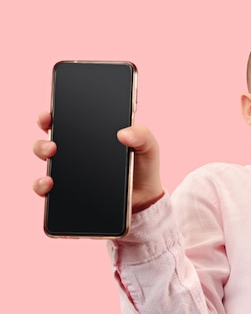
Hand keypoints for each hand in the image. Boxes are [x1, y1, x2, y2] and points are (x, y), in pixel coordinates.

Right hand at [32, 112, 163, 212]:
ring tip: (51, 156)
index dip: (52, 114)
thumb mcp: (148, 147)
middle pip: (48, 136)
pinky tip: (50, 183)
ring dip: (40, 153)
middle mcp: (75, 149)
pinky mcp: (67, 191)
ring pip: (44, 157)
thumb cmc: (144, 167)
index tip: (49, 115)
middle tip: (53, 143)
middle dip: (44, 134)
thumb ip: (142, 135)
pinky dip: (42, 184)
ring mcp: (69, 170)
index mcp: (92, 134)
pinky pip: (45, 187)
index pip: (66, 118)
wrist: (145, 199)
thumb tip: (123, 133)